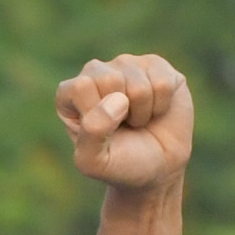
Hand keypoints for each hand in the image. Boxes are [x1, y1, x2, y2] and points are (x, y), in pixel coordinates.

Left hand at [55, 55, 193, 196]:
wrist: (158, 168)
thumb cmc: (120, 164)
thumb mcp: (94, 162)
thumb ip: (92, 132)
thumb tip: (118, 99)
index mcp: (71, 93)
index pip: (81, 87)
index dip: (98, 115)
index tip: (103, 132)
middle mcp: (96, 73)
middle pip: (110, 79)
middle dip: (122, 113)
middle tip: (123, 125)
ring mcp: (127, 66)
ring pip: (139, 84)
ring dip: (143, 112)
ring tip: (138, 120)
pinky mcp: (156, 66)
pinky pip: (163, 82)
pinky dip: (162, 105)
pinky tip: (155, 111)